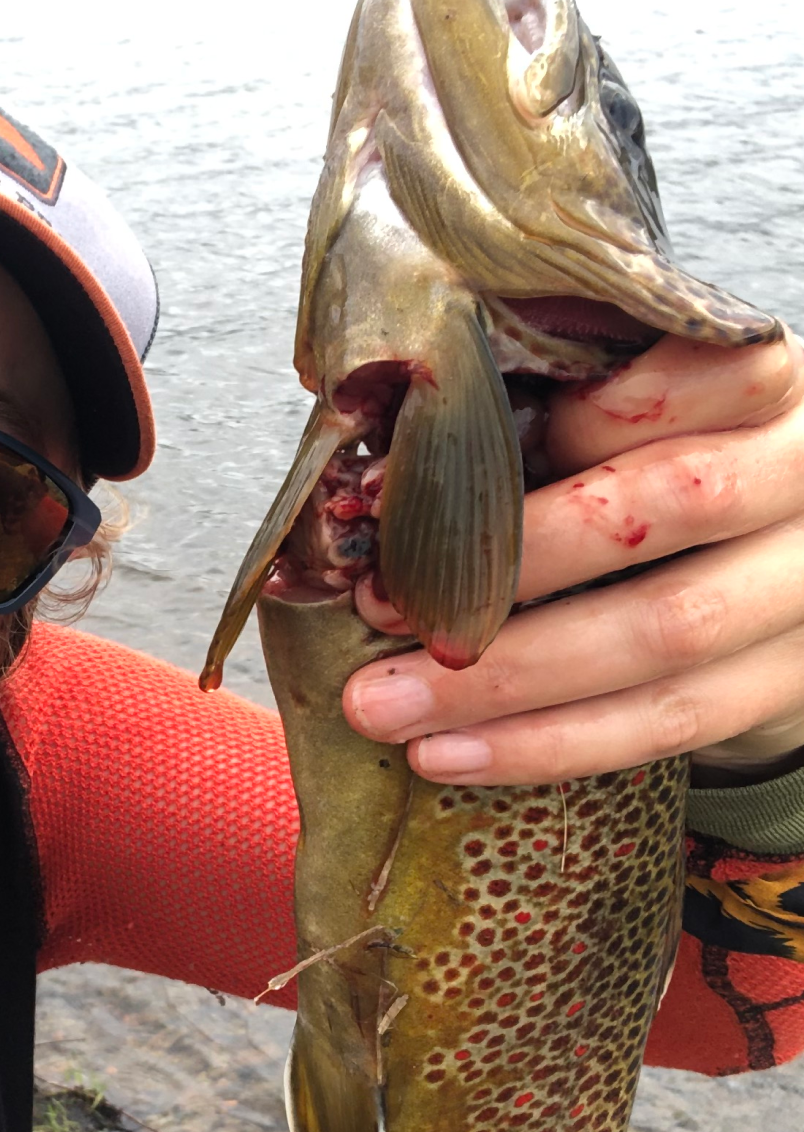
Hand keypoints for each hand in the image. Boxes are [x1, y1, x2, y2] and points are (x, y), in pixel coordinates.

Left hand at [341, 329, 803, 784]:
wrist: (777, 567)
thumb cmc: (654, 474)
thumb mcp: (624, 423)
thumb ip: (538, 419)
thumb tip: (369, 474)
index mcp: (762, 381)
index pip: (681, 375)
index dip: (572, 417)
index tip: (445, 463)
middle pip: (667, 503)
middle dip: (506, 565)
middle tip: (377, 606)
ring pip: (665, 633)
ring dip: (506, 681)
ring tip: (383, 706)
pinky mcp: (791, 680)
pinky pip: (670, 723)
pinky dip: (547, 745)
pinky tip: (447, 756)